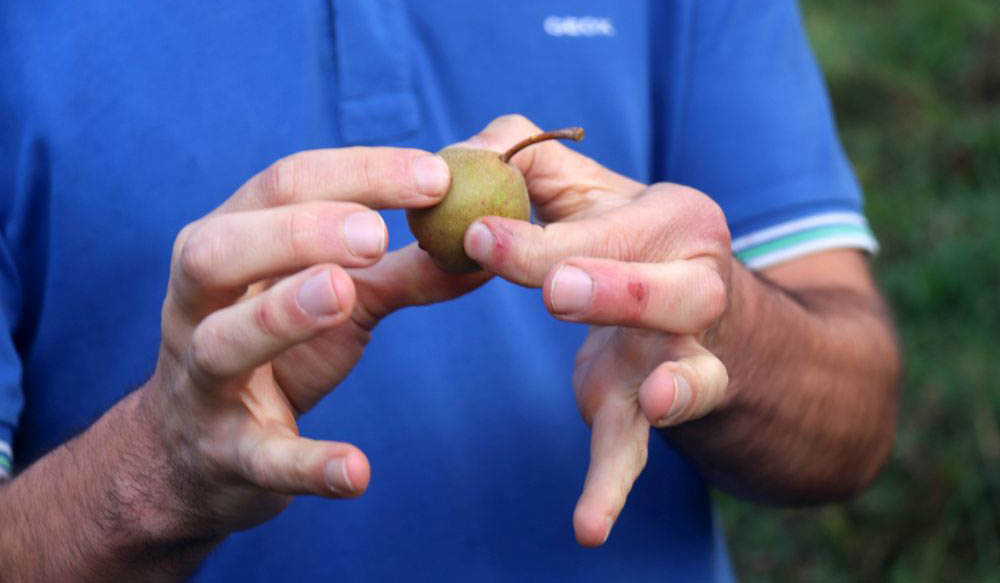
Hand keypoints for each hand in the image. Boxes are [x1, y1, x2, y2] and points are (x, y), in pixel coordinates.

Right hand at [135, 147, 486, 534]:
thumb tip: (484, 247)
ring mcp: (202, 383)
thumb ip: (402, 272)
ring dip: (280, 315)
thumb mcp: (339, 302)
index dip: (358, 174)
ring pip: (221, 342)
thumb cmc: (273, 353)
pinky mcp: (225, 455)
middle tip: (376, 234)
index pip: (282, 188)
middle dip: (298, 232)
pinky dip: (305, 464)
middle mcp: (197, 305)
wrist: (197, 457)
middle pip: (220, 249)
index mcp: (229, 245)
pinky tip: (358, 471)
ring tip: (343, 295)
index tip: (436, 176)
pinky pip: (259, 457)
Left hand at [460, 116, 731, 545]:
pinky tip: (587, 528)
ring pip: (692, 374)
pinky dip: (616, 487)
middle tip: (557, 290)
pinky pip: (642, 451)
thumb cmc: (625, 242)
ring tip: (656, 396)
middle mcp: (700, 287)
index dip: (538, 232)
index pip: (606, 227)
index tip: (473, 235)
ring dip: (674, 385)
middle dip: (616, 288)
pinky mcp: (661, 410)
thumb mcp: (590, 193)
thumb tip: (459, 156)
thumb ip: (529, 163)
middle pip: (672, 291)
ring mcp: (693, 357)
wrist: (709, 319)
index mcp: (676, 218)